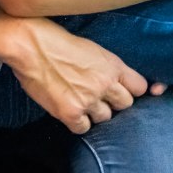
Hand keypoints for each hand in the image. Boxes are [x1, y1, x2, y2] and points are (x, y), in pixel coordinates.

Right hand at [0, 8, 164, 134]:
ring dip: (95, 113)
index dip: (131, 91)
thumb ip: (109, 68)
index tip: (123, 92)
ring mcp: (88, 99)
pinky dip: (77, 122)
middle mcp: (105, 84)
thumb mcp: (94, 50)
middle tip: (99, 98)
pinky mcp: (70, 112)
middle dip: (114, 102)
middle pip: (125, 105)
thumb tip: (119, 84)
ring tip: (81, 101)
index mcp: (113, 66)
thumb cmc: (60, 44)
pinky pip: (83, 128)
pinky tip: (70, 111)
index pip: (140, 87)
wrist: (32, 47)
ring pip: (105, 118)